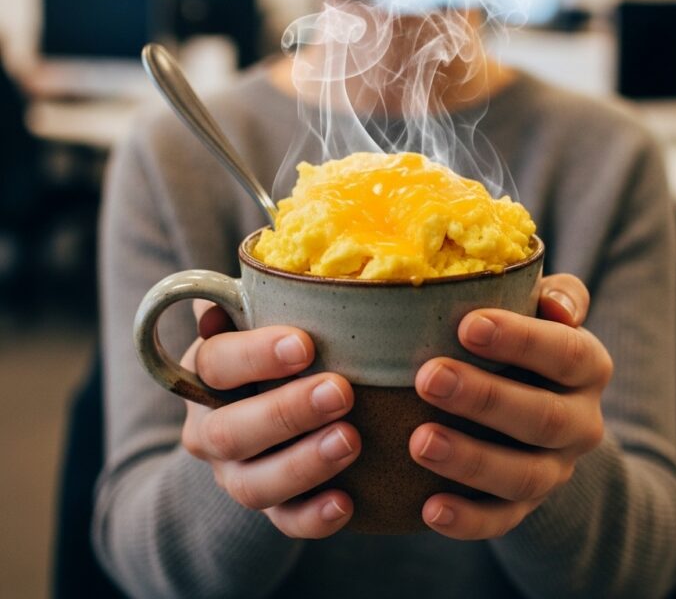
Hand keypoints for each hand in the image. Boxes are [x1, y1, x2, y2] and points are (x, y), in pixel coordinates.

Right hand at [179, 301, 360, 537]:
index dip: (256, 355)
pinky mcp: (268, 509)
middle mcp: (210, 429)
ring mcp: (235, 474)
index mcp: (205, 373)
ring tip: (351, 440)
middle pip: (230, 431)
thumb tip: (255, 270)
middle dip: (286, 412)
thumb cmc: (277, 351)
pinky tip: (347, 503)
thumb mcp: (264, 321)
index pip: (216, 362)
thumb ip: (261, 302)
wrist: (265, 417)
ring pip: (253, 484)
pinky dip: (312, 518)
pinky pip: (283, 524)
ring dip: (302, 464)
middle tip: (340, 391)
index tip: (306, 344)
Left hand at [410, 274, 612, 538]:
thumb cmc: (524, 339)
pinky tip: (429, 509)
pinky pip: (502, 521)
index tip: (468, 324)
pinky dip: (468, 521)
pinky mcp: (525, 505)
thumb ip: (556, 294)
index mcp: (588, 365)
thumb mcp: (544, 307)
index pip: (566, 352)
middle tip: (430, 377)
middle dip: (486, 399)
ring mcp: (556, 469)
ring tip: (420, 441)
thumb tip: (554, 304)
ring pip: (524, 475)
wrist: (538, 405)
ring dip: (472, 460)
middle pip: (544, 418)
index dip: (522, 341)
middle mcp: (582, 421)